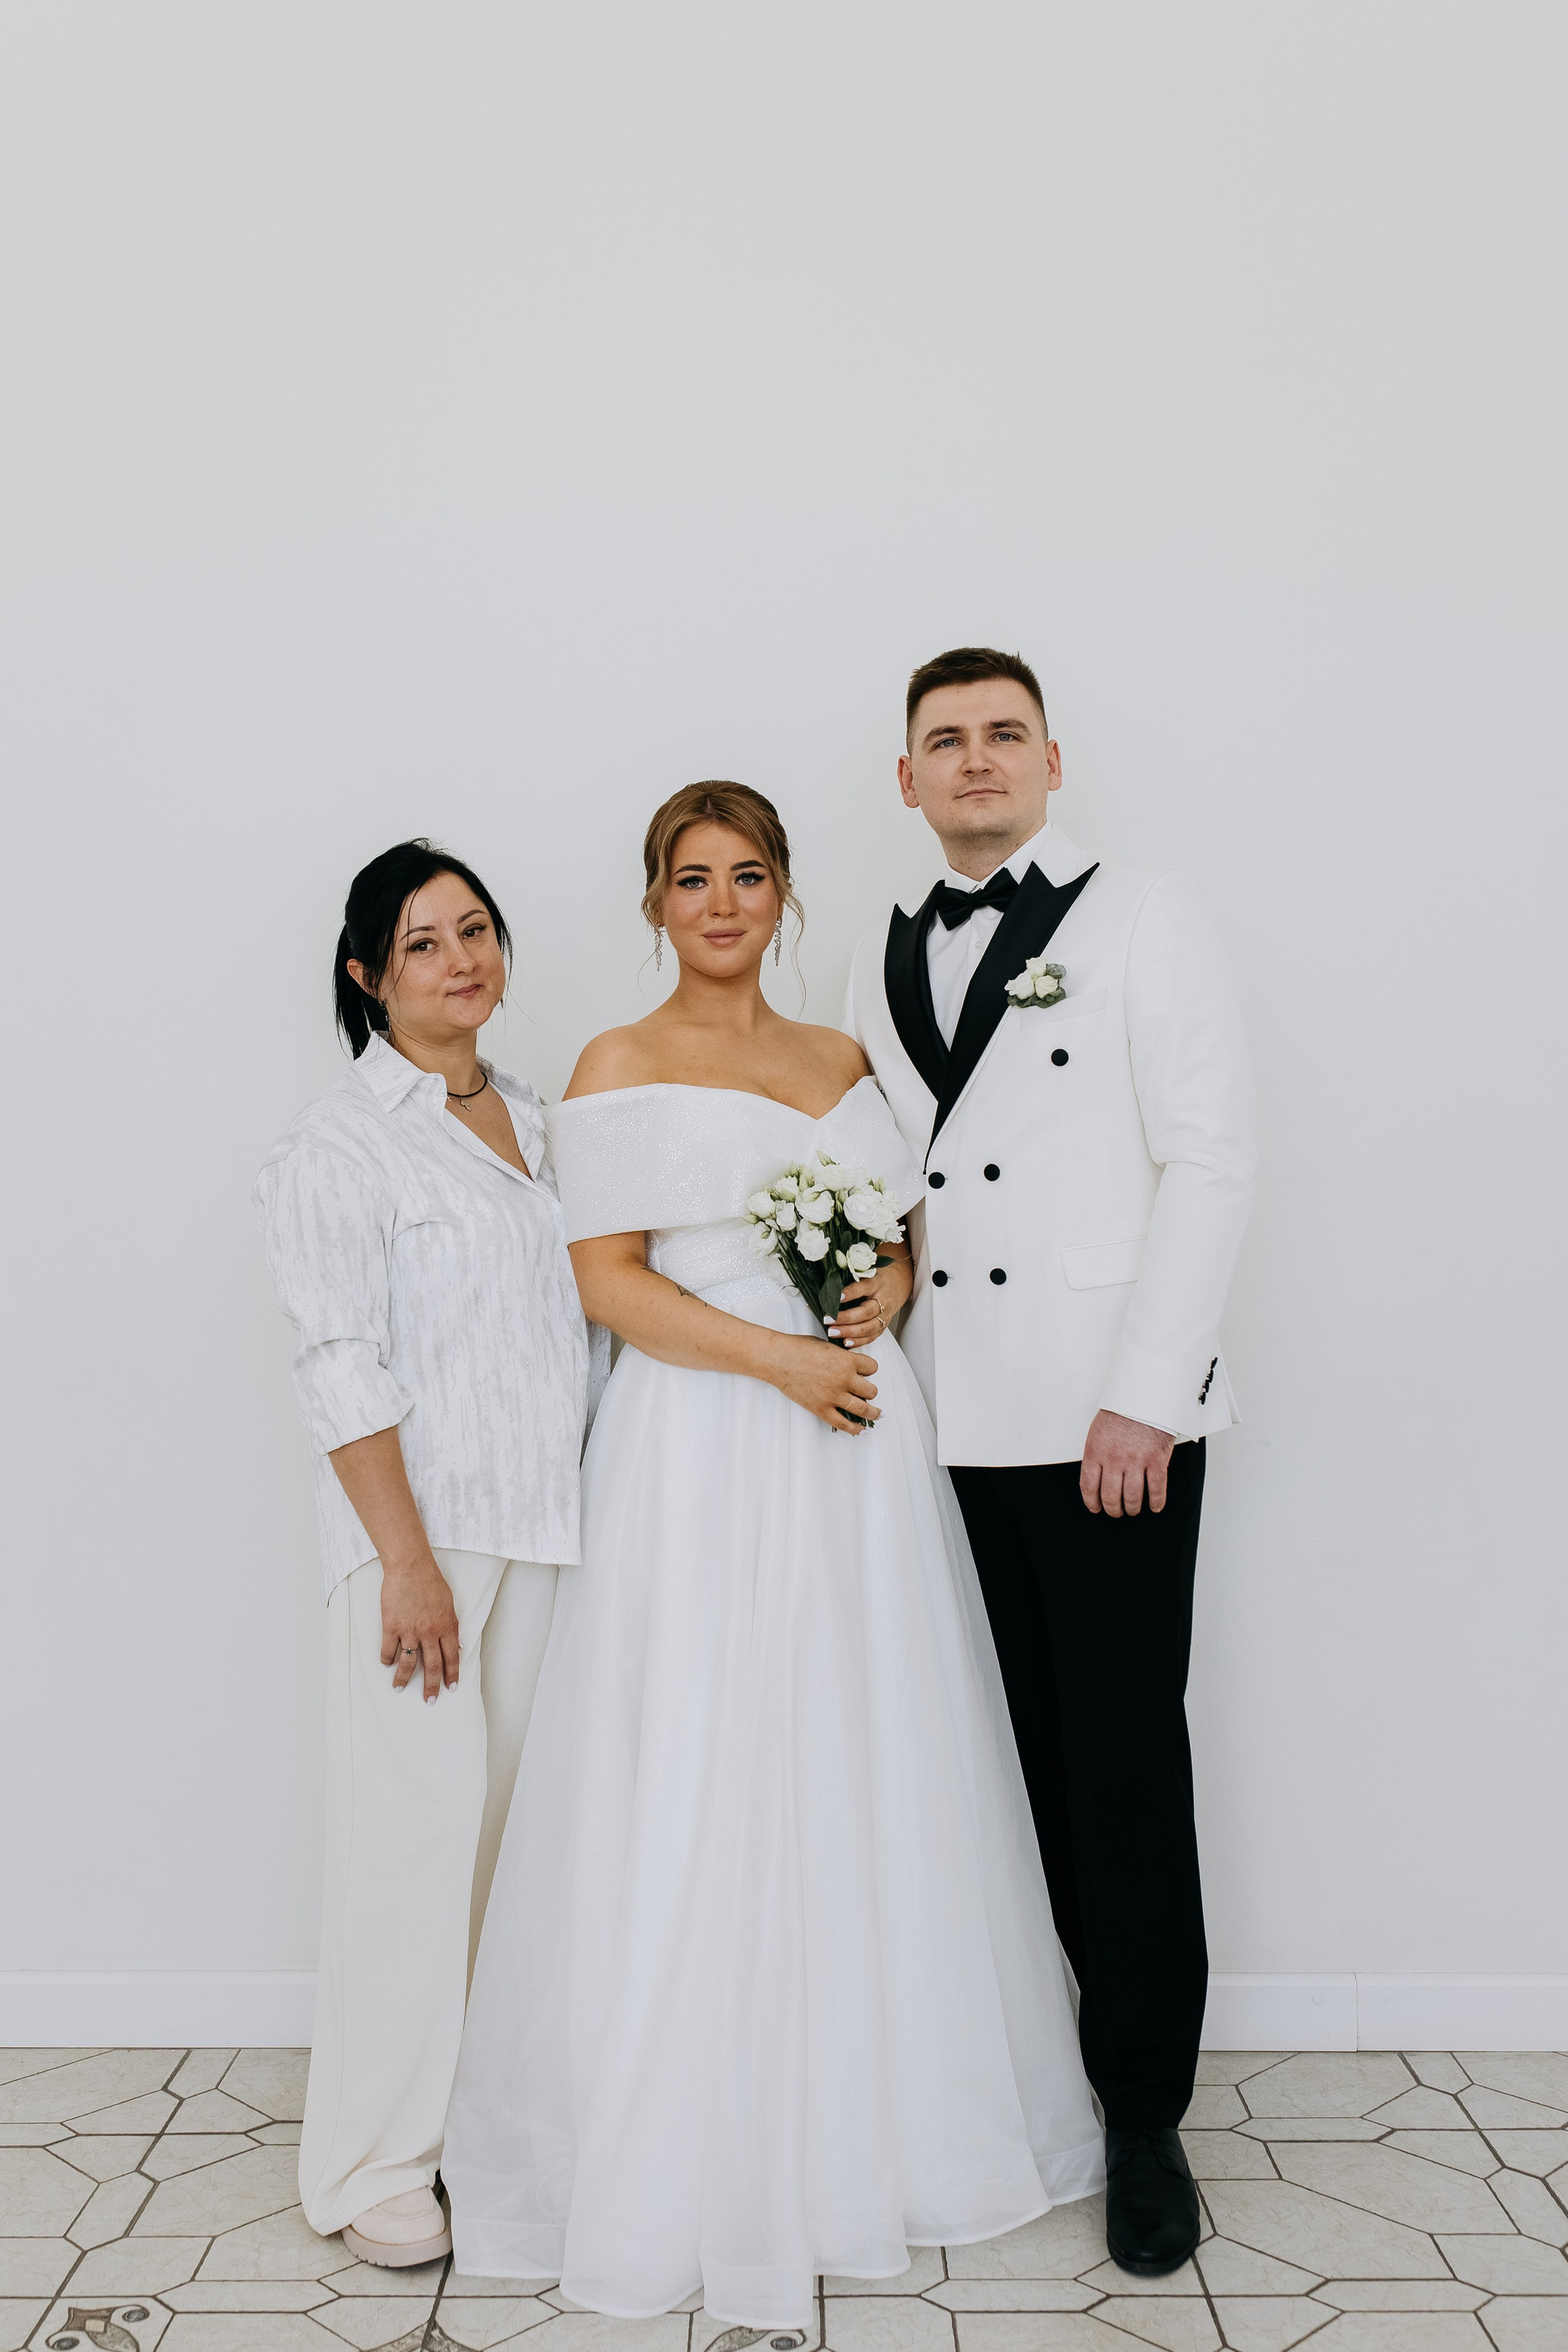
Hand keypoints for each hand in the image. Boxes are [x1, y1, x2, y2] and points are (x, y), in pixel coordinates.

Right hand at [380, 1554, 460, 1700]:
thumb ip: (453, 1625)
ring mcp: (409, 1630)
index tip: (451, 1688)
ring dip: (403, 1679)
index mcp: (446, 1626)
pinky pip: (388, 1649)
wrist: (410, 1567)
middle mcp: (429, 1632)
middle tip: (429, 1700)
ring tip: (399, 1688)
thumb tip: (459, 1645)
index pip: (451, 1657)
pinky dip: (387, 1659)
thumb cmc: (431, 1581)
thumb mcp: (449, 1603)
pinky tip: (387, 1664)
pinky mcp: (391, 1626)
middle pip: (431, 1666)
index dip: (452, 1674)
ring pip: (407, 1663)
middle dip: (431, 1686)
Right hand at [768, 1331, 880, 1431]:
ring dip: (873, 1412)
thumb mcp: (827, 1346)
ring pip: (863, 1409)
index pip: (872, 1368)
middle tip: (868, 1392)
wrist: (778, 1359)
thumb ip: (841, 1357)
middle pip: (871, 1390)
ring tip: (877, 1414)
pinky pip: (843, 1423)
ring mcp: (833, 1395)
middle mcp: (844, 1379)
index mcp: (847, 1360)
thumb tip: (849, 1364)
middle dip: (870, 1391)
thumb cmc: (798, 1348)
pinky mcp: (821, 1408)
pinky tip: (861, 1430)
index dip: (870, 1370)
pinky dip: (854, 1429)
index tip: (866, 1373)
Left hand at [827, 1258, 912, 1348]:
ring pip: (869, 1327)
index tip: (836, 1297)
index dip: (851, 1292)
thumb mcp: (866, 1272)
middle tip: (828, 1319)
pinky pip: (871, 1337)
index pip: (864, 1287)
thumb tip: (826, 1285)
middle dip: (846, 1318)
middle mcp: (883, 1300)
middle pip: (866, 1312)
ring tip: (832, 1332)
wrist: (897, 1285)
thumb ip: (849, 1277)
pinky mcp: (883, 1327)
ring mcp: (884, 1316)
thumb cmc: (876, 1279)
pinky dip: (858, 1342)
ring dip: (849, 1332)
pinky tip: (845, 1342)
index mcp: (877, 1283)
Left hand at [1080, 1410, 1174, 1517]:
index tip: (1096, 1508)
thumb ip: (1096, 1454)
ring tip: (1133, 1510)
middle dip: (1113, 1509)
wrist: (1145, 1396)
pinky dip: (1156, 1502)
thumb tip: (1096, 1477)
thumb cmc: (1122, 1411)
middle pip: (1110, 1496)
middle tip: (1116, 1512)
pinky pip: (1156, 1489)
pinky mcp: (1157, 1461)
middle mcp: (1114, 1459)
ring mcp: (1136, 1461)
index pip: (1089, 1487)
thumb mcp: (1098, 1431)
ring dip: (1132, 1508)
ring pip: (1132, 1497)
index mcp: (1096, 1452)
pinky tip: (1154, 1506)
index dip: (1092, 1503)